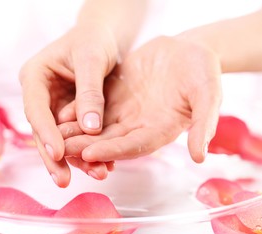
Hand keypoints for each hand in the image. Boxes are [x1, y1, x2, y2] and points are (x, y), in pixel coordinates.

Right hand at [19, 23, 118, 186]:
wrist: (102, 37)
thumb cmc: (93, 39)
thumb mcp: (91, 59)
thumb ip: (89, 92)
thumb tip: (90, 129)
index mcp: (34, 77)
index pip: (36, 109)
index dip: (46, 133)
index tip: (58, 154)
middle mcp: (40, 96)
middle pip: (43, 130)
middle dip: (55, 157)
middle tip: (63, 181)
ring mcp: (54, 107)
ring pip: (61, 138)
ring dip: (76, 158)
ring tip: (95, 175)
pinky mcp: (69, 115)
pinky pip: (76, 136)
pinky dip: (88, 150)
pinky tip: (101, 165)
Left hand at [62, 35, 221, 163]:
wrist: (189, 49)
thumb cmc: (203, 71)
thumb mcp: (208, 93)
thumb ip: (203, 123)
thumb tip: (200, 157)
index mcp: (161, 130)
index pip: (133, 146)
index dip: (112, 150)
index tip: (90, 153)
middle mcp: (140, 127)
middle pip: (110, 142)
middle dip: (86, 147)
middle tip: (62, 150)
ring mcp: (126, 113)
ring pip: (97, 128)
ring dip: (76, 133)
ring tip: (53, 135)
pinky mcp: (116, 98)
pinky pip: (93, 109)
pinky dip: (77, 113)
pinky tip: (58, 114)